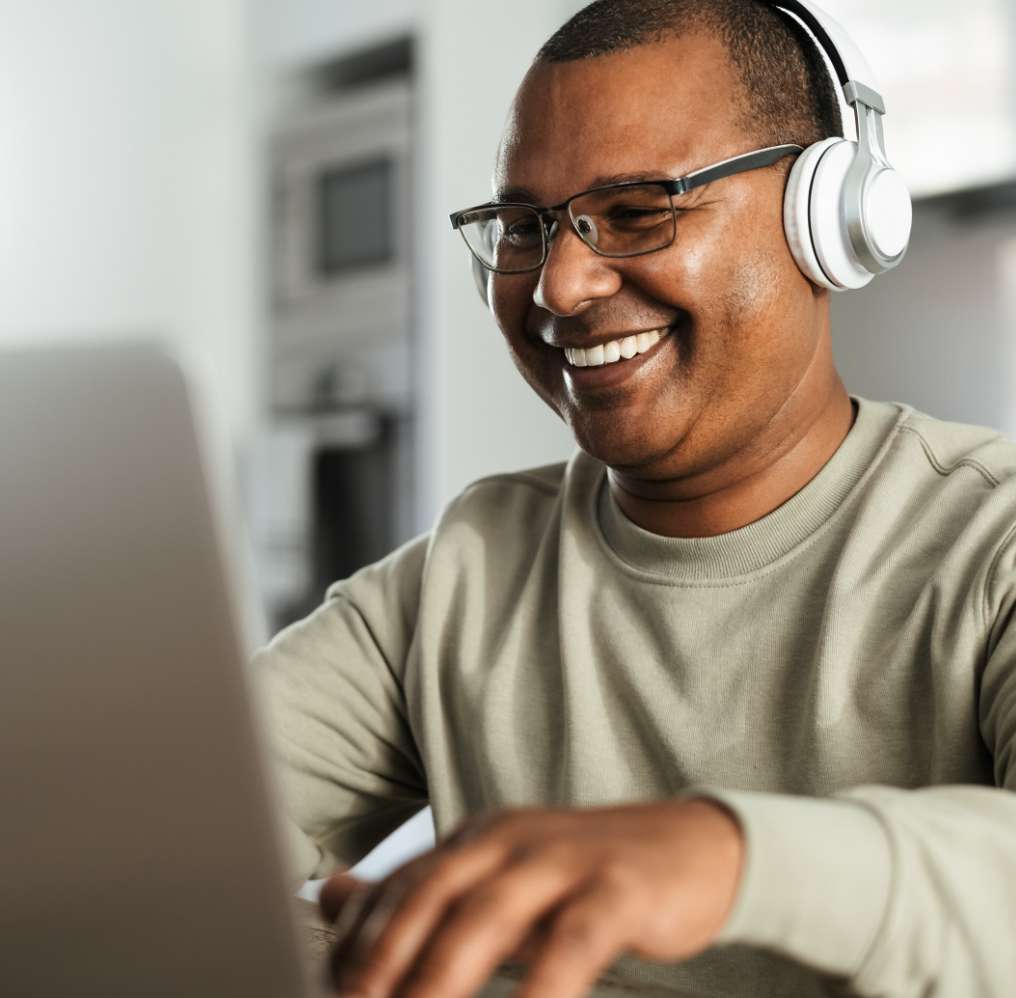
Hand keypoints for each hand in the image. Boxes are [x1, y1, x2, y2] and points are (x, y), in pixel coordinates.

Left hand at [318, 797, 743, 996]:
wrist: (694, 847)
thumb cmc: (587, 876)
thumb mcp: (498, 877)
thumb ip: (419, 890)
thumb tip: (328, 894)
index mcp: (478, 838)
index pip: (399, 884)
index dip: (355, 940)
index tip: (327, 988)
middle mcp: (511, 838)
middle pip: (432, 893)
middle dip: (383, 957)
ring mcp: (564, 859)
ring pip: (489, 915)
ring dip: (442, 976)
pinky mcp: (618, 888)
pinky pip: (572, 942)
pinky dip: (542, 986)